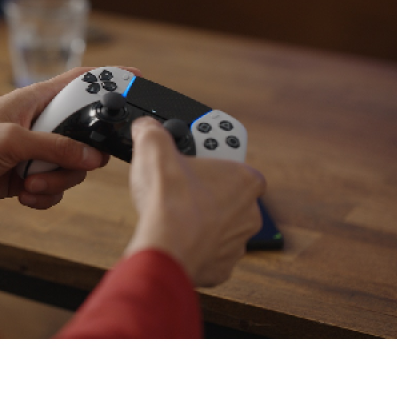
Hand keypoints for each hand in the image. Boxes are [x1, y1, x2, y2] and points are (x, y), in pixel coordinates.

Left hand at [0, 66, 139, 208]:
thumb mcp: (9, 140)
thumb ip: (53, 147)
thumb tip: (92, 156)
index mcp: (35, 100)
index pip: (80, 82)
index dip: (109, 79)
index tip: (137, 79)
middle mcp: (39, 125)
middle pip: (85, 137)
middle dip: (76, 158)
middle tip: (56, 166)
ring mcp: (34, 152)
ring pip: (72, 168)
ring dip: (55, 183)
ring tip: (28, 184)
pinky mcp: (27, 177)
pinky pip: (54, 191)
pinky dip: (43, 198)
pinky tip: (21, 195)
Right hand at [125, 117, 266, 286]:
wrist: (164, 248)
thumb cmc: (169, 201)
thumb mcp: (154, 149)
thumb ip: (153, 132)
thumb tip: (147, 128)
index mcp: (245, 180)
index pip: (231, 162)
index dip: (207, 160)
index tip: (190, 162)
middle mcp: (250, 212)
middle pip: (224, 195)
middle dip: (202, 192)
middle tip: (177, 188)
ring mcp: (237, 243)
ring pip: (217, 226)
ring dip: (198, 221)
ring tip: (171, 214)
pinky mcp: (222, 267)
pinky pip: (208, 252)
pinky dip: (193, 246)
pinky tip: (174, 237)